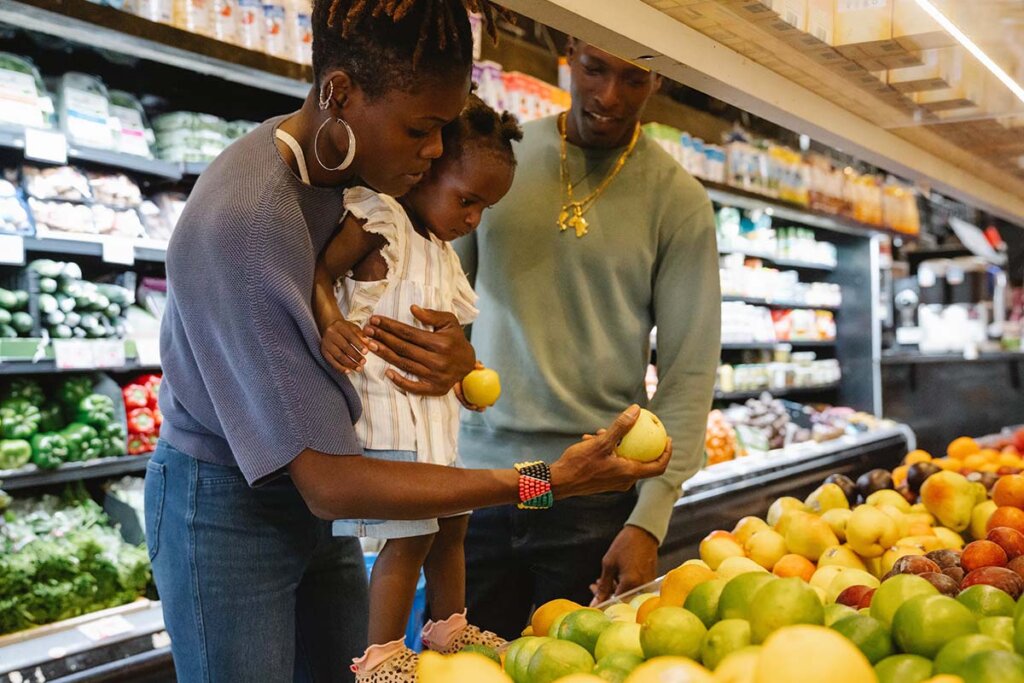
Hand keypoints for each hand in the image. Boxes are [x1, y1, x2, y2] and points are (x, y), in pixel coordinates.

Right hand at [321, 320, 368, 374]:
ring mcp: (326, 343)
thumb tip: (374, 346)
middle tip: (364, 362)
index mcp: (340, 326)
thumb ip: (364, 337)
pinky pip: (332, 361)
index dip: (358, 344)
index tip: (366, 352)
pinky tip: (348, 371)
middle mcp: (331, 334)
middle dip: (355, 356)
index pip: (350, 336)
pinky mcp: (324, 351)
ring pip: (338, 355)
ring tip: (359, 369)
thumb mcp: (355, 329)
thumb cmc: (346, 329)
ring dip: (349, 364)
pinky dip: (340, 368)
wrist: (330, 327)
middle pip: (344, 347)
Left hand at [363, 306, 474, 396]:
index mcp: (440, 343)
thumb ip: (432, 315)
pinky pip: (414, 387)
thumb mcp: (449, 322)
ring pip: (404, 365)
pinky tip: (386, 372)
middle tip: (367, 331)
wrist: (469, 364)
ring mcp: (436, 376)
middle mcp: (437, 360)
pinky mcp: (435, 389)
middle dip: (383, 338)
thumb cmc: (456, 340)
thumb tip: (412, 308)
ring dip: (385, 355)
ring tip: (370, 345)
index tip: (375, 319)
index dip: (390, 326)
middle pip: (403, 348)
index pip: (408, 333)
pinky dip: (400, 381)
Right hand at [454, 361, 486, 411]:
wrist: (462, 357)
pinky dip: (485, 392)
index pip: (460, 397)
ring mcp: (465, 388)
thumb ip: (474, 364)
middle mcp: (460, 387)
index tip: (475, 406)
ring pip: (472, 397)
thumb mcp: (469, 361)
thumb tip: (483, 367)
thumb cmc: (465, 358)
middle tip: (483, 409)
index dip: (467, 404)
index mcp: (456, 384)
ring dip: (482, 402)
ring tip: (491, 404)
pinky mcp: (471, 386)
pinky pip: (478, 390)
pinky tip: (494, 395)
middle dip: (474, 407)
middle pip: (466, 400)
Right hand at [550, 405, 671, 499]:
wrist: (559, 482)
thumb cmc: (580, 464)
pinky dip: (606, 450)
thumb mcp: (601, 442)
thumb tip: (637, 410)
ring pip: (622, 459)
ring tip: (601, 432)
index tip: (667, 438)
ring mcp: (613, 482)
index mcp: (629, 474)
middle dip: (638, 443)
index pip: (658, 466)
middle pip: (641, 462)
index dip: (666, 453)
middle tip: (639, 428)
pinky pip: (611, 462)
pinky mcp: (603, 480)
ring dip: (616, 444)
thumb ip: (621, 426)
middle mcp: (624, 481)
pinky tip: (591, 438)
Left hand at [590, 525, 659, 605]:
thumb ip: (603, 586)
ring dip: (614, 588)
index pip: (614, 602)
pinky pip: (635, 588)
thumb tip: (595, 603)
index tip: (593, 597)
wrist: (644, 533)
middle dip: (606, 593)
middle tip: (595, 585)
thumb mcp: (609, 564)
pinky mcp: (649, 581)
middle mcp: (641, 588)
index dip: (602, 600)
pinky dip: (624, 584)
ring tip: (604, 578)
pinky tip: (616, 576)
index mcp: (630, 584)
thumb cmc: (625, 545)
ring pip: (627, 594)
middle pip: (621, 599)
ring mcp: (647, 585)